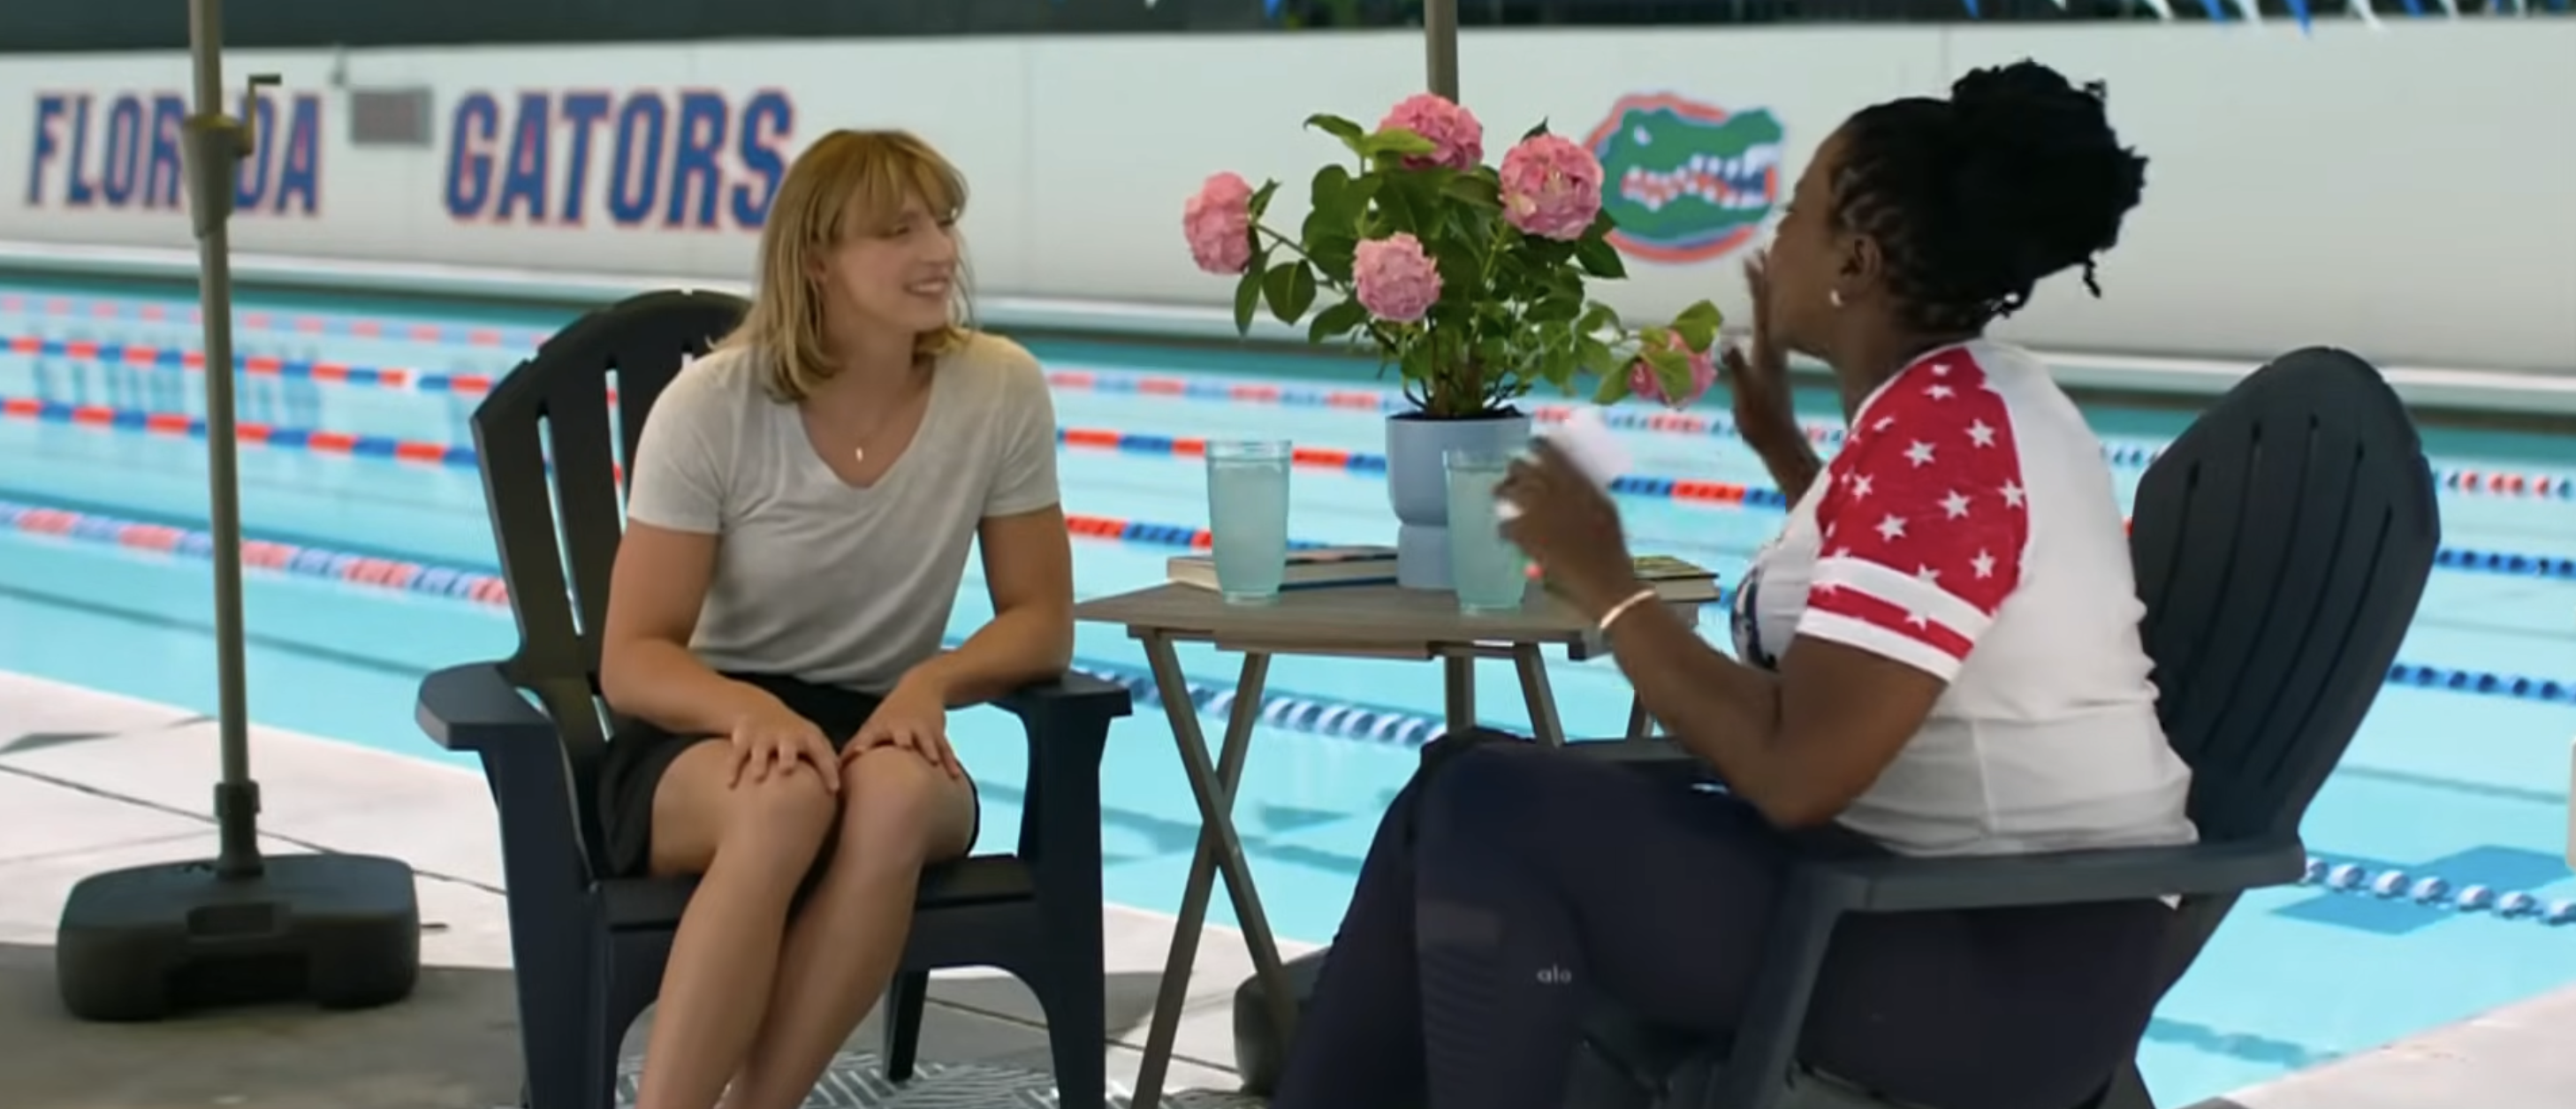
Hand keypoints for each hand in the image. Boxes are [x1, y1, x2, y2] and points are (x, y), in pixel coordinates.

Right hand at [729, 701, 839, 792]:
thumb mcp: (811, 739)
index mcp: (807, 737)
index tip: (833, 789)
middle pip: (788, 746)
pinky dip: (732, 767)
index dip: (828, 769)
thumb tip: (847, 788)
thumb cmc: (792, 734)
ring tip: (759, 776)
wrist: (757, 708)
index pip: (821, 752)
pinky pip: (736, 754)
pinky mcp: (743, 738)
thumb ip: (827, 759)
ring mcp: (762, 736)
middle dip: (788, 756)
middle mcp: (785, 736)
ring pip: (760, 749)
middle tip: (788, 768)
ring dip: (761, 761)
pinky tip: (730, 783)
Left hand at [844, 681, 962, 779]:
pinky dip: (949, 761)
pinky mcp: (938, 732)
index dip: (863, 743)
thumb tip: (835, 770)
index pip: (870, 734)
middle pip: (901, 733)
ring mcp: (922, 728)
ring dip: (930, 749)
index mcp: (881, 726)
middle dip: (902, 739)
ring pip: (927, 739)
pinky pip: (945, 748)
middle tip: (904, 746)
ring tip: (932, 762)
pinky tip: (953, 775)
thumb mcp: (873, 726)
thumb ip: (856, 746)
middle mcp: (902, 726)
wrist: (922, 688)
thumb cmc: (890, 716)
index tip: (857, 753)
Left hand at [1496, 438, 1639, 617]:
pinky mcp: (1524, 533)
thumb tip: (1570, 484)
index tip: (1532, 447)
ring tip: (1500, 498)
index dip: (1537, 446)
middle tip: (1513, 479)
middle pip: (1520, 467)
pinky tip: (1507, 535)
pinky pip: (1504, 525)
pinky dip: (1505, 530)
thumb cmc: (1612, 546)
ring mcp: (1536, 510)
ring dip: (1502, 493)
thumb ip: (1584, 492)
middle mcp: (1553, 489)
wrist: (1604, 577)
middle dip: (1514, 472)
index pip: (1548, 451)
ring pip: (1505, 491)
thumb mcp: (1604, 509)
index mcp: (1575, 480)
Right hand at [1721, 250, 1792, 414]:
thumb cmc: (1760, 423)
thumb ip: (1738, 369)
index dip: (1757, 285)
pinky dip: (1762, 312)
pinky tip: (1759, 311)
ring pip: (1771, 315)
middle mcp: (1773, 349)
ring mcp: (1774, 356)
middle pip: (1769, 306)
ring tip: (1760, 272)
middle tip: (1758, 252)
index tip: (1752, 259)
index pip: (1762, 311)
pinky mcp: (1771, 365)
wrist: (1780, 441)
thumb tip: (1728, 344)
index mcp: (1766, 351)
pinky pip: (1767, 328)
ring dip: (1764, 292)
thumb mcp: (1745, 396)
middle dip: (1763, 278)